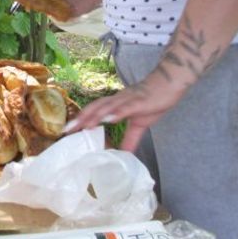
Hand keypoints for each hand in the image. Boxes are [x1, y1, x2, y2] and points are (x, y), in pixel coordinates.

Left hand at [65, 73, 186, 152]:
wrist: (169, 83)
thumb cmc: (153, 101)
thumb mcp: (140, 124)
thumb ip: (131, 139)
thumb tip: (124, 155)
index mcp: (115, 105)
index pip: (94, 111)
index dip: (81, 120)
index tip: (67, 130)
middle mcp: (117, 100)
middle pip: (95, 107)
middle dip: (81, 118)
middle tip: (67, 130)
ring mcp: (128, 100)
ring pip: (107, 106)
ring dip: (94, 115)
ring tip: (83, 126)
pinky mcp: (140, 101)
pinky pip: (126, 107)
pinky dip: (116, 112)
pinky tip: (108, 118)